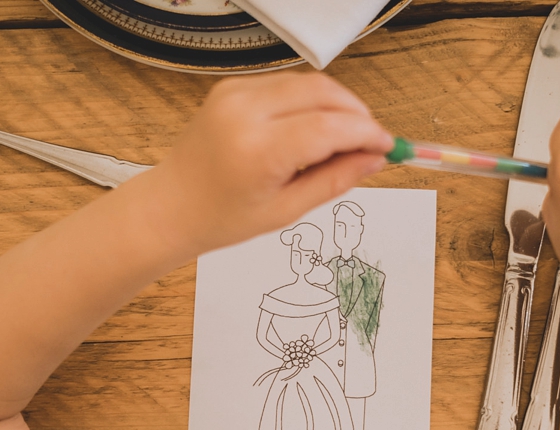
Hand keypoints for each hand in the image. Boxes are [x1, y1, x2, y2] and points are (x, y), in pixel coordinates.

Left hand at [138, 73, 392, 259]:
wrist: (171, 206)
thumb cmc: (222, 217)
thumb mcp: (286, 210)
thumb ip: (334, 180)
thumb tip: (374, 159)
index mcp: (257, 150)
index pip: (329, 127)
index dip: (366, 134)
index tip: (387, 146)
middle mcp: (245, 112)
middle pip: (323, 93)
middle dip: (356, 113)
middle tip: (372, 141)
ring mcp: (235, 94)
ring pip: (307, 84)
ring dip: (335, 105)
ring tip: (344, 139)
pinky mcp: (231, 87)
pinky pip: (285, 85)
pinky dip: (309, 101)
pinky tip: (313, 129)